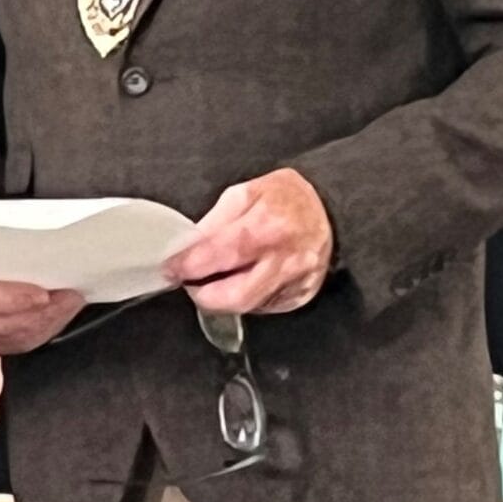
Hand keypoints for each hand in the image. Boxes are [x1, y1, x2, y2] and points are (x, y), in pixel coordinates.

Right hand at [0, 254, 84, 356]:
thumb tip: (37, 245)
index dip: (15, 299)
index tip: (45, 294)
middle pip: (0, 322)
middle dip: (42, 312)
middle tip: (70, 298)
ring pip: (9, 337)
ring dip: (44, 323)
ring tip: (67, 306)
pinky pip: (10, 346)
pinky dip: (35, 334)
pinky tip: (50, 320)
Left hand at [165, 168, 334, 314]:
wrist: (331, 210)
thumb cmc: (285, 198)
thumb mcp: (245, 193)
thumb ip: (215, 221)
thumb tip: (188, 246)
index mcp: (266, 226)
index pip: (217, 254)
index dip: (188, 266)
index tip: (171, 268)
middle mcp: (284, 259)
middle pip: (233, 296)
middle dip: (202, 294)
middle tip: (191, 281)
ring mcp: (295, 281)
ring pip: (247, 307)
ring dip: (222, 299)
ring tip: (215, 281)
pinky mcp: (300, 296)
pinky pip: (264, 308)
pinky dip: (246, 298)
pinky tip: (245, 280)